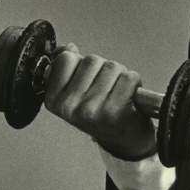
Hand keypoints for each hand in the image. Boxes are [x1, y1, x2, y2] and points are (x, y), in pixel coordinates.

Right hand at [43, 43, 156, 160]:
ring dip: (120, 76)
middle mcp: (71, 107)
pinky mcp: (116, 110)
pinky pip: (129, 77)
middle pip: (92, 60)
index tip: (87, 80)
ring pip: (112, 66)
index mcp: (55, 100)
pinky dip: (134, 83)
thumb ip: (67, 68)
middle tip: (106, 90)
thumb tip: (68, 48)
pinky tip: (129, 98)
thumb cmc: (101, 116)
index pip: (66, 58)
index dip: (81, 64)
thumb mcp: (75, 94)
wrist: (124, 141)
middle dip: (103, 69)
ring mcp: (92, 109)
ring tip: (117, 94)